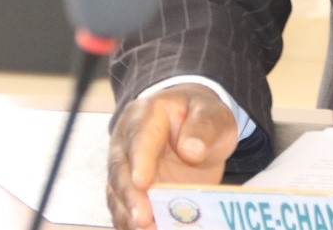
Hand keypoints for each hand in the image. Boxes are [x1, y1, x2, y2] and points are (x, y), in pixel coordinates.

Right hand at [107, 84, 239, 229]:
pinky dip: (132, 224)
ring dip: (129, 215)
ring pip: (118, 194)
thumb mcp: (213, 114)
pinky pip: (126, 209)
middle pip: (121, 169)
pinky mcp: (131, 192)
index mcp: (147, 115)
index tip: (143, 182)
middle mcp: (128, 142)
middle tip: (143, 218)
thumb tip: (191, 149)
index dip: (139, 160)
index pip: (140, 137)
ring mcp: (127, 168)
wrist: (197, 128)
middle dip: (130, 196)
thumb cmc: (203, 117)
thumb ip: (205, 127)